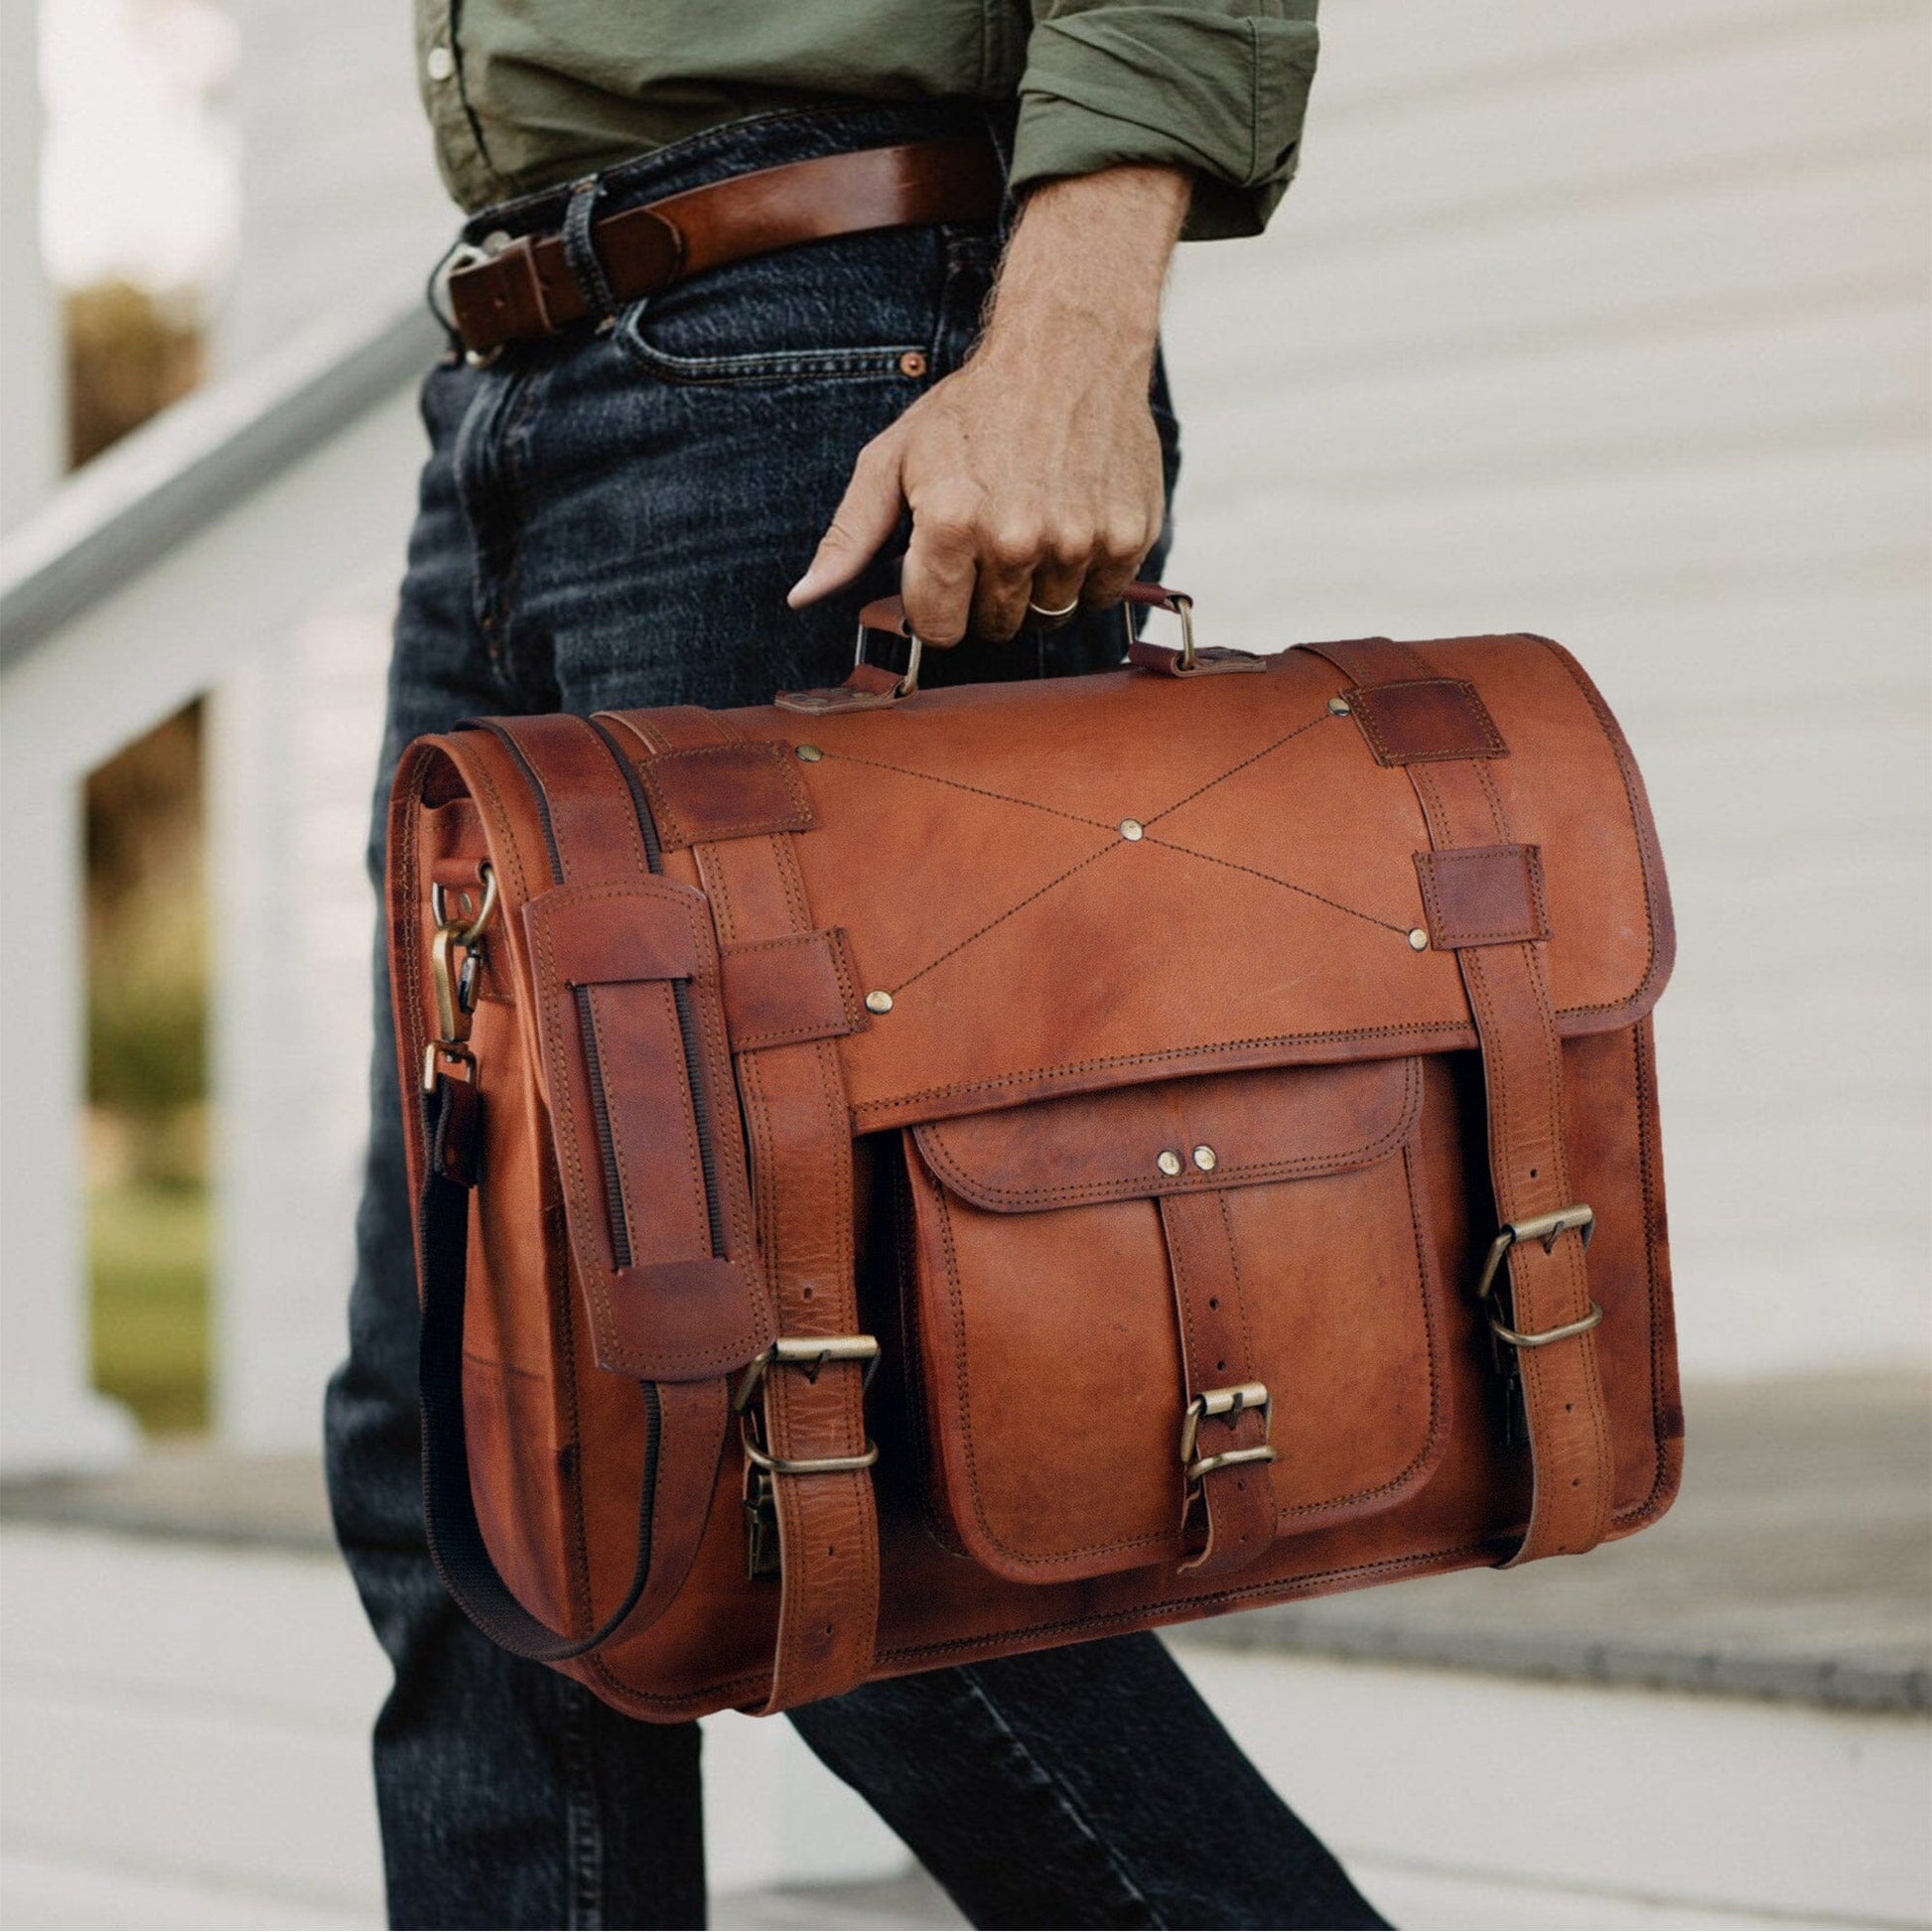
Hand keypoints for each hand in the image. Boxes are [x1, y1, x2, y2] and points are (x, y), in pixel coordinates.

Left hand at [787, 165, 1189, 644]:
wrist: (1069, 348)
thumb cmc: (972, 407)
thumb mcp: (893, 458)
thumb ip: (848, 535)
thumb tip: (803, 597)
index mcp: (952, 525)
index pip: (939, 630)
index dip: (937, 602)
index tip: (944, 567)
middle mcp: (1017, 540)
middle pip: (996, 627)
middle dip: (987, 593)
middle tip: (991, 534)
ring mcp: (1078, 542)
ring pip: (1049, 616)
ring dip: (1038, 584)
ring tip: (1033, 521)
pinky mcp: (1128, 537)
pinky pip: (1101, 596)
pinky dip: (1087, 571)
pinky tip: (1073, 519)